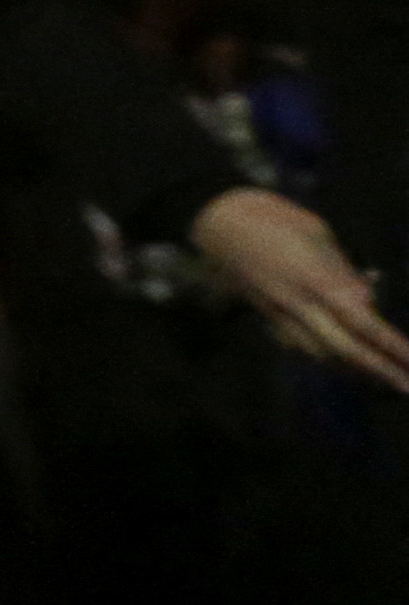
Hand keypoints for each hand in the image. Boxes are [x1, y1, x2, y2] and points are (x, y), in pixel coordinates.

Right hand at [192, 187, 408, 388]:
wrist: (216, 220)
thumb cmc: (272, 216)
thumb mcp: (317, 234)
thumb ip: (342, 271)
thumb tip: (366, 298)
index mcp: (316, 281)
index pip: (363, 323)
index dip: (392, 346)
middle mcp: (298, 305)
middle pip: (344, 349)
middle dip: (378, 371)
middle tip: (405, 387)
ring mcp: (279, 313)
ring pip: (320, 354)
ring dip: (353, 370)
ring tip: (381, 381)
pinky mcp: (267, 314)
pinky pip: (300, 345)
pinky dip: (326, 357)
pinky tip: (342, 362)